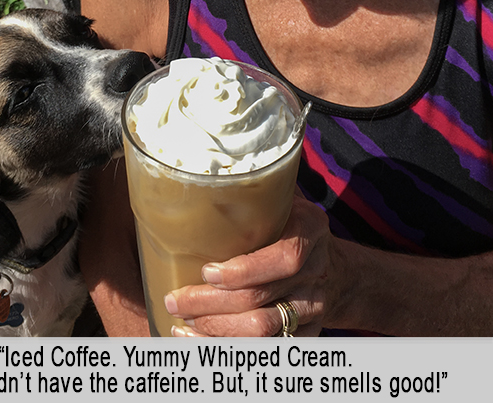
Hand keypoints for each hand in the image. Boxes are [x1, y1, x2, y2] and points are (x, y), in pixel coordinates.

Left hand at [164, 191, 345, 336]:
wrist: (342, 273)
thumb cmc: (295, 228)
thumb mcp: (288, 202)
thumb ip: (257, 190)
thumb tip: (205, 167)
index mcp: (310, 231)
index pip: (284, 258)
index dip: (245, 270)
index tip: (206, 271)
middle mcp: (315, 272)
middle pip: (263, 300)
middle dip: (212, 305)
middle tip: (176, 300)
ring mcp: (313, 308)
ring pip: (263, 331)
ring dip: (216, 331)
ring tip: (180, 322)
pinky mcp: (305, 336)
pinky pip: (265, 349)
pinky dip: (227, 348)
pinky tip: (197, 341)